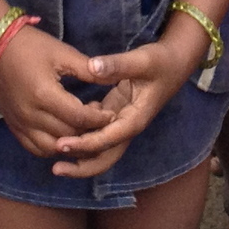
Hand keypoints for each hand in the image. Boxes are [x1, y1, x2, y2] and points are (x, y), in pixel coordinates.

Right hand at [0, 23, 114, 160]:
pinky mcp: (14, 128)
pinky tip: (65, 138)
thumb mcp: (63, 53)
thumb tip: (114, 80)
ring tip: (85, 132)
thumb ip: (88, 70)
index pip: (78, 117)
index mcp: (44, 94)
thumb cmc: (33, 47)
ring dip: (72, 145)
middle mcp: (31, 115)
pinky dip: (53, 149)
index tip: (111, 114)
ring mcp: (20, 124)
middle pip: (68, 135)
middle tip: (101, 121)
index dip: (99, 119)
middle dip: (89, 132)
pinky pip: (36, 149)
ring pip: (52, 149)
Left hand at [55, 31, 202, 176]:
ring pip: (100, 148)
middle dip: (82, 166)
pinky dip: (82, 137)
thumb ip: (117, 65)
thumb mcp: (141, 60)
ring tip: (54, 155)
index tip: (61, 145)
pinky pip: (98, 133)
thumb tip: (92, 67)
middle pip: (106, 157)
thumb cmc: (160, 62)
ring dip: (80, 154)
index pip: (108, 139)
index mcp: (135, 119)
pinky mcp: (115, 115)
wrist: (174, 62)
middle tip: (56, 168)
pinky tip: (63, 127)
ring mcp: (121, 123)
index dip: (85, 144)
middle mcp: (128, 127)